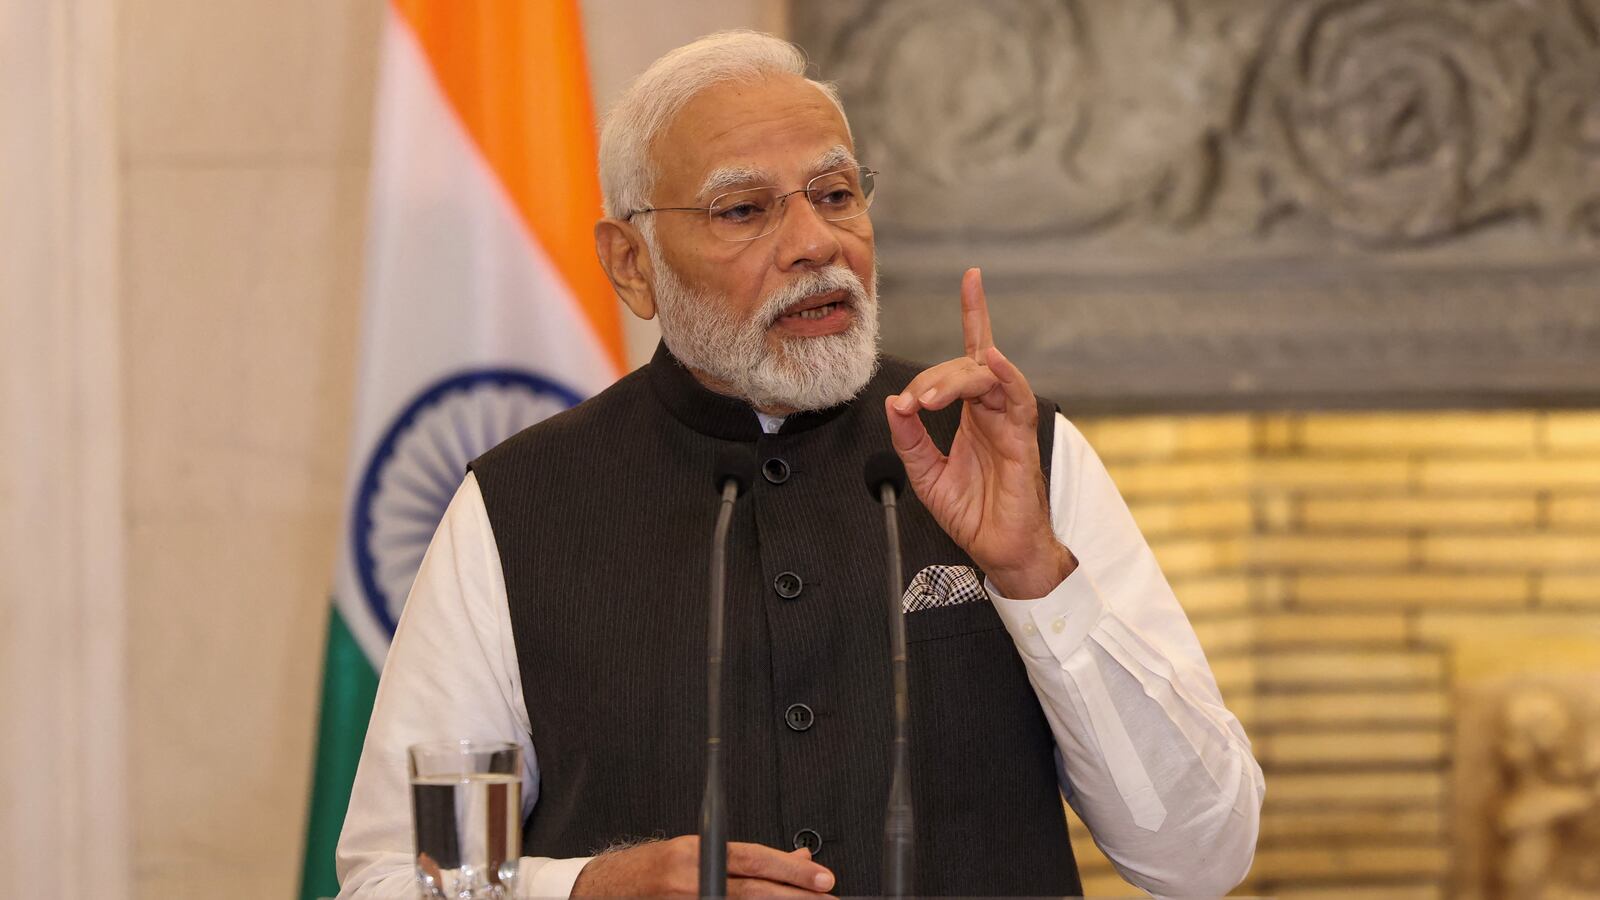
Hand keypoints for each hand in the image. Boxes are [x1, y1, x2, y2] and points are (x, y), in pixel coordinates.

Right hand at [570, 835, 835, 896]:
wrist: (608, 888)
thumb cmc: (655, 868)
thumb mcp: (701, 850)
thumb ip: (748, 857)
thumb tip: (797, 858)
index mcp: (699, 851)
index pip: (755, 860)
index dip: (792, 870)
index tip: (822, 877)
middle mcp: (692, 878)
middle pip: (756, 891)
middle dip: (796, 896)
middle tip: (827, 898)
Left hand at [884, 268, 1076, 598]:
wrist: (1001, 552)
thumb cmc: (974, 514)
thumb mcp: (926, 474)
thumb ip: (910, 439)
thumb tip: (894, 403)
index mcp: (974, 414)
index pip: (970, 358)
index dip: (974, 314)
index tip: (971, 277)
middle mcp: (994, 411)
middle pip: (966, 366)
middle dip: (934, 378)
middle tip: (914, 406)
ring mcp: (1010, 421)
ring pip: (986, 376)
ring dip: (954, 379)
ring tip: (928, 400)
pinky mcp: (1023, 438)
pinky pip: (1016, 397)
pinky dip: (1002, 375)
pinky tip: (989, 360)